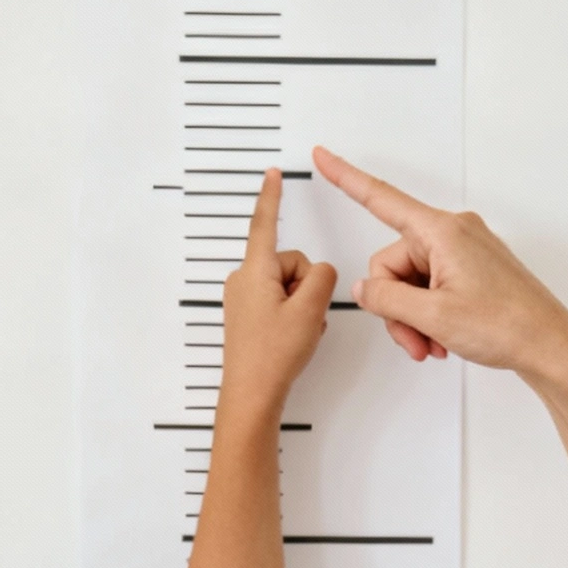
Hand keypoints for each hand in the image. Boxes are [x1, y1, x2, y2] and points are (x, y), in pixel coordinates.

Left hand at [218, 169, 337, 421]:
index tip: (271, 173)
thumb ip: (322, 279)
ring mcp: (245, 299)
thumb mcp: (310, 311)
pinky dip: (294, 316)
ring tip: (296, 332)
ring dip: (303, 306)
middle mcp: (244, 280)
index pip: (265, 224)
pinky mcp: (249, 315)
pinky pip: (282, 302)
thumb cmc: (272, 356)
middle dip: (307, 286)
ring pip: (290, 285)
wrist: (252, 393)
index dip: (272, 197)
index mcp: (255, 271)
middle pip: (292, 263)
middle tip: (304, 317)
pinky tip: (292, 338)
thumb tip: (322, 271)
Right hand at [312, 146, 567, 386]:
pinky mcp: (474, 270)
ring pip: (411, 281)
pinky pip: (432, 286)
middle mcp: (454, 233)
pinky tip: (442, 338)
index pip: (382, 199)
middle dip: (396, 305)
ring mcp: (466, 252)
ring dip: (413, 317)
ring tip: (432, 344)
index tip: (324, 157)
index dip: (347, 178)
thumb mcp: (433, 315)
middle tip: (415, 339)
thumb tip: (366, 290)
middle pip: (393, 262)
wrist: (550, 346)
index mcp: (443, 232)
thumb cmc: (509, 325)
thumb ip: (387, 299)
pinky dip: (430, 315)